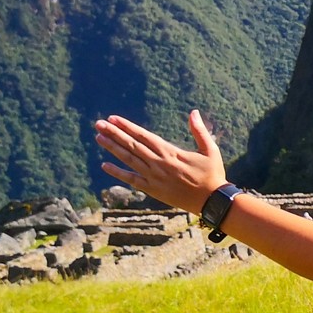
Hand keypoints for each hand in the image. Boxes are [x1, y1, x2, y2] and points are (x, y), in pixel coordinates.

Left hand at [94, 111, 226, 214]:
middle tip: (99, 124)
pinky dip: (117, 173)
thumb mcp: (210, 150)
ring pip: (128, 160)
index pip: (143, 136)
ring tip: (98, 138)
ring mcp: (154, 177)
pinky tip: (105, 165)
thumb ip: (200, 131)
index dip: (127, 126)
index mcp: (170, 152)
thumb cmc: (213, 174)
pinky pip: (131, 180)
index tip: (113, 118)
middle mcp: (158, 163)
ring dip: (112, 148)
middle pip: (131, 145)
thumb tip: (193, 112)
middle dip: (114, 133)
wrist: (211, 201)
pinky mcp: (153, 190)